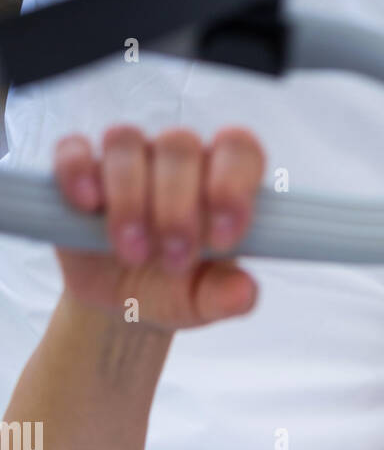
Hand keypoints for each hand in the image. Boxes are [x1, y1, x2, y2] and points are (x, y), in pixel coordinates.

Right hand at [52, 124, 265, 331]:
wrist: (122, 306)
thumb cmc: (173, 289)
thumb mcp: (201, 302)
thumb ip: (226, 296)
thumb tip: (244, 293)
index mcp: (218, 181)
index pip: (238, 149)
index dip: (233, 184)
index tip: (223, 238)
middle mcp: (175, 161)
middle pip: (179, 145)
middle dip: (177, 207)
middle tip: (174, 260)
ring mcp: (125, 160)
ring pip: (126, 143)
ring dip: (129, 199)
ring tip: (133, 253)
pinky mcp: (78, 172)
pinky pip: (73, 152)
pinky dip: (78, 172)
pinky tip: (88, 205)